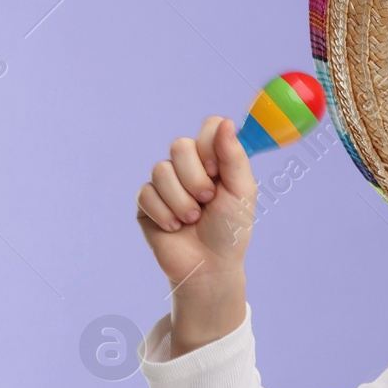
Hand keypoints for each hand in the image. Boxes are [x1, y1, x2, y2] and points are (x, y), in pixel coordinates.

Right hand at [136, 116, 256, 298]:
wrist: (209, 266)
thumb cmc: (231, 230)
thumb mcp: (241, 191)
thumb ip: (234, 156)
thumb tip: (226, 121)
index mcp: (216, 159)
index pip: (209, 126)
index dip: (210, 144)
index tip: (218, 170)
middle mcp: (190, 166)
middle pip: (180, 144)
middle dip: (196, 177)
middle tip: (207, 200)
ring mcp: (166, 183)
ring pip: (161, 169)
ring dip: (181, 200)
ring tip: (193, 219)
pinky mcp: (147, 202)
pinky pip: (146, 192)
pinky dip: (164, 213)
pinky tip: (175, 227)